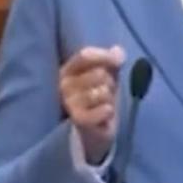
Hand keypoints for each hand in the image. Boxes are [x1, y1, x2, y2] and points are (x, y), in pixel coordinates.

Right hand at [59, 45, 125, 163]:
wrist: (95, 130)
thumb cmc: (99, 97)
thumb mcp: (107, 74)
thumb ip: (112, 60)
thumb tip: (117, 51)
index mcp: (68, 70)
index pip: (85, 55)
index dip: (104, 56)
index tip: (118, 62)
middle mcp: (64, 85)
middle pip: (98, 73)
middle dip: (110, 83)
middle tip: (106, 93)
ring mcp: (69, 103)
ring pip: (102, 91)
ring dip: (110, 98)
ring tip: (104, 104)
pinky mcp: (78, 119)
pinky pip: (104, 108)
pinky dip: (109, 111)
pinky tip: (104, 114)